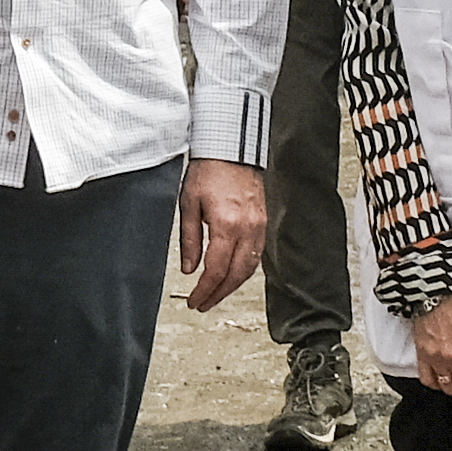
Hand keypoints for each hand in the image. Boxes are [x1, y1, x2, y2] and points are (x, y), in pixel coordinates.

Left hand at [176, 161, 267, 309]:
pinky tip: (233, 273)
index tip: (194, 300)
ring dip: (233, 285)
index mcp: (226, 225)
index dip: (204, 290)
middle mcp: (247, 228)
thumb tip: (189, 268)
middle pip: (236, 275)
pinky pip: (257, 254)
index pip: (216, 270)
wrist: (231, 147)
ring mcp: (259, 225)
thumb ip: (189, 240)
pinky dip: (244, 269)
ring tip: (216, 294)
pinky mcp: (263, 220)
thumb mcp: (189, 204)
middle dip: (219, 294)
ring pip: (250, 267)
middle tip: (204, 304)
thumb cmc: (209, 170)